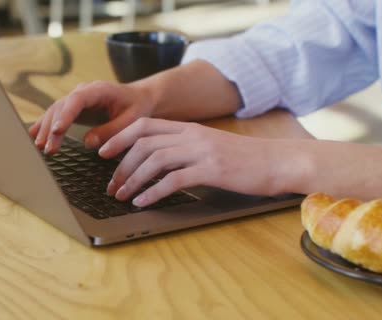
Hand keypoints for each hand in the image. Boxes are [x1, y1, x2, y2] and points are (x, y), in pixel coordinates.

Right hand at [29, 81, 155, 153]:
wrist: (138, 98)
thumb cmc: (137, 108)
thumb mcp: (132, 120)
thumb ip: (111, 130)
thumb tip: (88, 142)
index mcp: (99, 89)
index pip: (77, 99)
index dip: (66, 114)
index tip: (58, 131)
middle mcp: (83, 91)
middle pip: (61, 107)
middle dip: (52, 128)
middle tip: (48, 149)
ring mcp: (75, 99)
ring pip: (55, 112)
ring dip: (46, 130)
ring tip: (41, 149)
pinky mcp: (72, 108)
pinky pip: (55, 115)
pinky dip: (44, 126)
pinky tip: (33, 137)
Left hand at [99, 118, 290, 206]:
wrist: (277, 161)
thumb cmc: (243, 159)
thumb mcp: (210, 146)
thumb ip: (184, 149)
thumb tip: (154, 163)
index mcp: (189, 128)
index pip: (145, 125)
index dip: (119, 137)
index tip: (103, 152)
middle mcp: (192, 136)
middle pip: (143, 143)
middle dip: (120, 164)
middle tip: (110, 184)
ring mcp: (201, 151)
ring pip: (154, 160)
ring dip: (132, 179)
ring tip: (121, 196)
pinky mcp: (211, 170)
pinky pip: (173, 180)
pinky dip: (152, 192)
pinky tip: (142, 202)